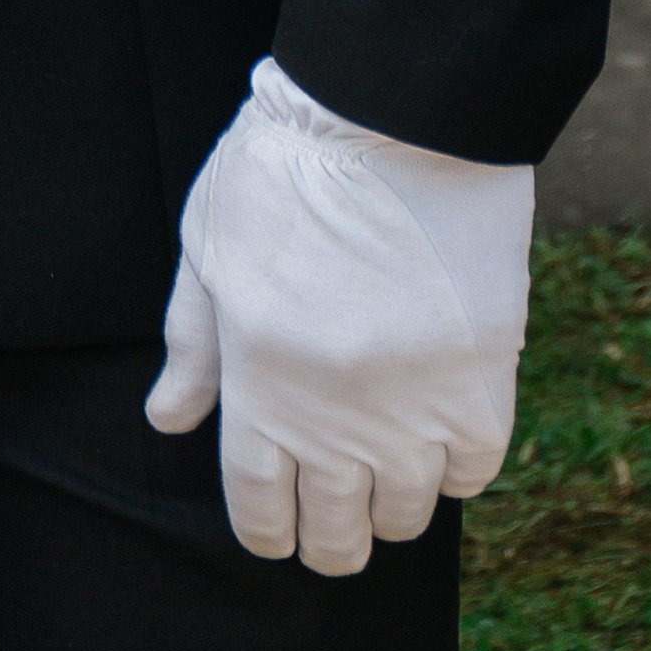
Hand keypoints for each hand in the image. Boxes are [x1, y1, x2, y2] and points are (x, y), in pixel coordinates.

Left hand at [145, 56, 532, 575]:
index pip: (260, 507)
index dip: (269, 533)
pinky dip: (455, 465)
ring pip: (407, 513)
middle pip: (337, 532)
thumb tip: (168, 419)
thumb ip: (193, 343)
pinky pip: (474, 471)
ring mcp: (414, 405)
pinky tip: (437, 431)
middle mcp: (335, 413)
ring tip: (384, 470)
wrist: (393, 113)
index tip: (278, 532)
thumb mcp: (211, 247)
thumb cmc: (286, 170)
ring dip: (392, 502)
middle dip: (329, 538)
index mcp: (259, 381)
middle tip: (333, 522)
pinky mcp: (482, 381)